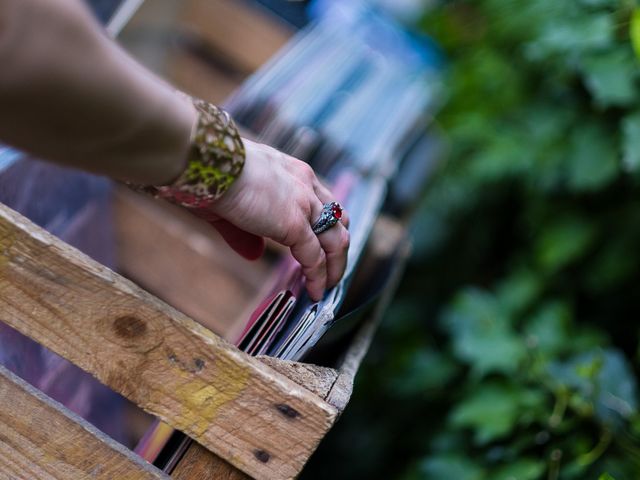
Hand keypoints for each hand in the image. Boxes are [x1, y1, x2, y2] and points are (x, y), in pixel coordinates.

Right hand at [202, 139, 349, 300]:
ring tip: (328, 287)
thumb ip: (245, 232)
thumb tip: (254, 255)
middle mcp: (306, 184)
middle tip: (332, 271)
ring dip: (335, 266)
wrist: (207, 162)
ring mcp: (304, 204)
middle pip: (338, 221)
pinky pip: (314, 257)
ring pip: (336, 240)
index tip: (323, 246)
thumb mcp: (232, 204)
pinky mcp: (295, 224)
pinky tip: (315, 292)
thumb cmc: (210, 175)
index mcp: (293, 172)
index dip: (327, 226)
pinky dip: (318, 278)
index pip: (323, 201)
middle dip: (337, 248)